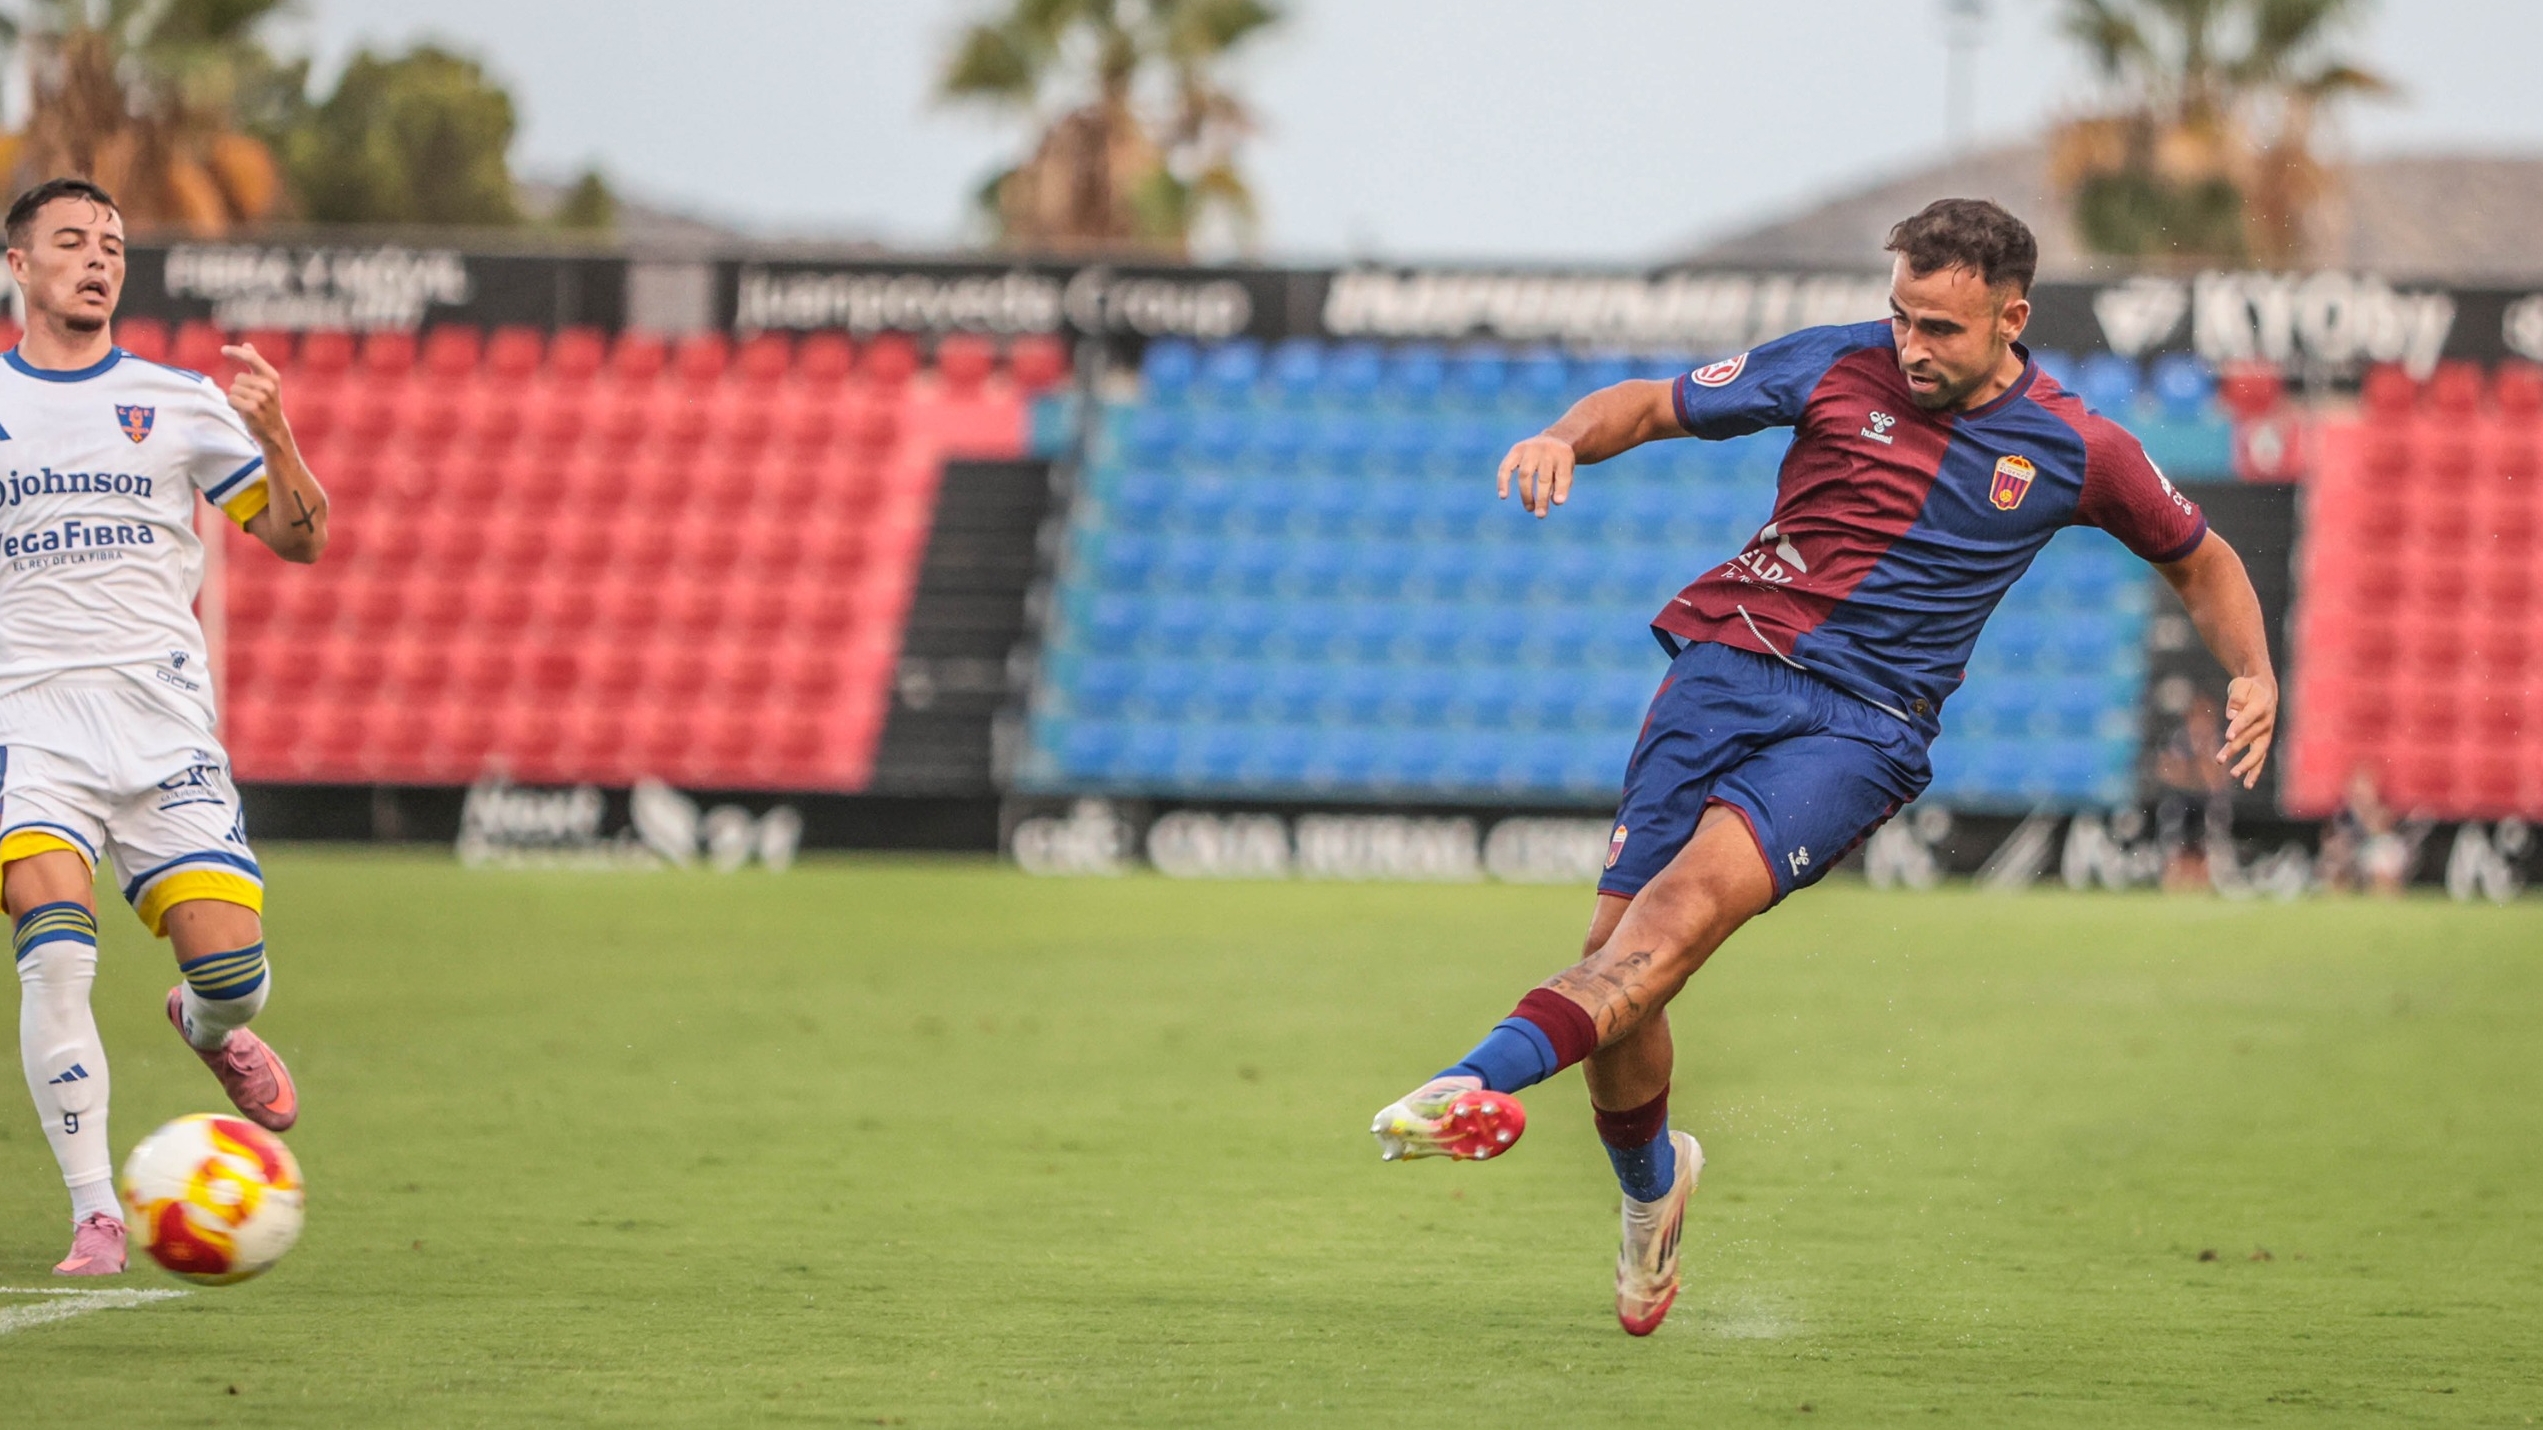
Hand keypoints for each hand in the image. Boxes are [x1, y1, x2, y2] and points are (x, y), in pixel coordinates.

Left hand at [221, 344, 288, 448]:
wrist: (274, 428)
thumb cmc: (267, 403)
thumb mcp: (265, 382)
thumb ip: (256, 363)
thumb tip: (247, 345)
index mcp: (272, 376)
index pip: (251, 358)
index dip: (236, 352)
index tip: (223, 350)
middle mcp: (269, 386)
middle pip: (238, 377)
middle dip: (239, 387)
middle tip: (250, 398)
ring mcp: (261, 398)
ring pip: (233, 389)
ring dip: (236, 397)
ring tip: (248, 405)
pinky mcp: (253, 409)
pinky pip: (231, 399)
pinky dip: (233, 405)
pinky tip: (243, 411)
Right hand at [1497, 434, 1575, 517]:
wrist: (1552, 440)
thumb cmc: (1560, 463)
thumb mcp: (1567, 471)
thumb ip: (1562, 485)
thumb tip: (1556, 502)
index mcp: (1563, 455)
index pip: (1562, 474)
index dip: (1561, 488)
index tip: (1558, 502)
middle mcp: (1547, 450)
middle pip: (1543, 477)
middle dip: (1541, 498)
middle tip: (1540, 515)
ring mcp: (1530, 449)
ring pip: (1525, 474)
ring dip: (1526, 494)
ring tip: (1529, 508)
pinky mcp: (1516, 450)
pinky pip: (1506, 467)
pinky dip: (1503, 481)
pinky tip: (1503, 496)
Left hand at [2217, 672, 2277, 788]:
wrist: (2265, 689)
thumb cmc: (2249, 687)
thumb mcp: (2241, 685)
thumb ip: (2236, 699)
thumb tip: (2231, 715)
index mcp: (2261, 706)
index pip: (2247, 718)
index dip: (2238, 727)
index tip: (2227, 737)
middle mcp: (2266, 722)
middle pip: (2249, 737)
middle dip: (2234, 749)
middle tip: (2219, 759)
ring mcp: (2266, 733)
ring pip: (2257, 751)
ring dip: (2246, 764)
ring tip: (2233, 774)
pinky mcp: (2264, 741)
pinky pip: (2260, 758)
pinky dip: (2254, 771)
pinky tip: (2247, 784)